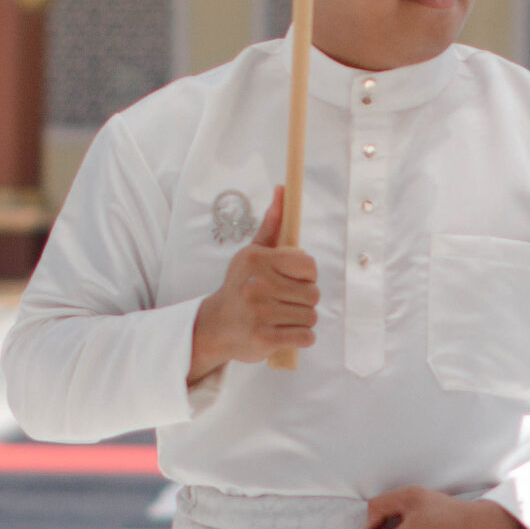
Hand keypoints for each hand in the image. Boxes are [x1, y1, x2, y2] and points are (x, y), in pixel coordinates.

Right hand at [190, 186, 318, 380]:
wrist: (216, 326)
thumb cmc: (241, 285)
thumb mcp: (252, 252)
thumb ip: (271, 223)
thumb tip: (283, 189)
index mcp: (257, 260)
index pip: (308, 265)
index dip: (307, 275)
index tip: (294, 280)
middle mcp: (257, 284)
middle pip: (313, 294)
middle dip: (304, 300)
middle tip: (285, 302)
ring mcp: (260, 313)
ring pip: (311, 316)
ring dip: (302, 320)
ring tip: (282, 317)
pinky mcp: (264, 339)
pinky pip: (305, 337)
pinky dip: (302, 338)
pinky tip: (285, 333)